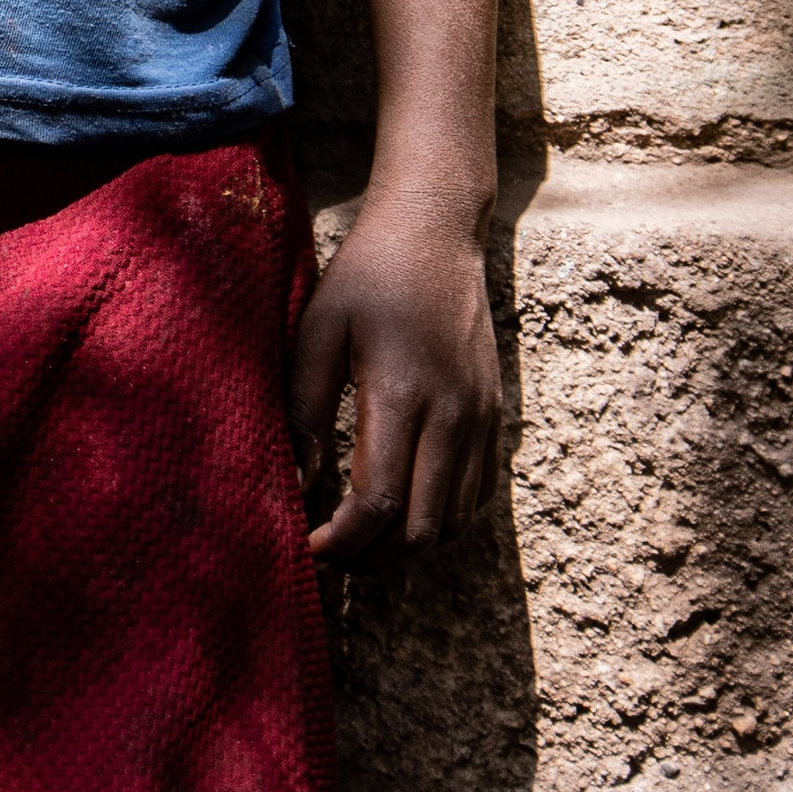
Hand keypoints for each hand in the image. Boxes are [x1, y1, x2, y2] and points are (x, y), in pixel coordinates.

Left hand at [287, 187, 503, 561]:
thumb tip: (297, 486)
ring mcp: (481, 418)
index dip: (340, 543)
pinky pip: (478, 497)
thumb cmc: (367, 277)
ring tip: (361, 538)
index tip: (306, 547)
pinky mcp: (495, 416)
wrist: (436, 232)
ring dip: (406, 547)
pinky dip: (441, 521)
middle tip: (329, 551)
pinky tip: (402, 509)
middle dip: (371, 559)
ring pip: (454, 523)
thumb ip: (304, 411)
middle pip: (421, 530)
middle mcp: (452, 414)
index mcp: (402, 392)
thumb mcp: (318, 330)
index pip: (378, 503)